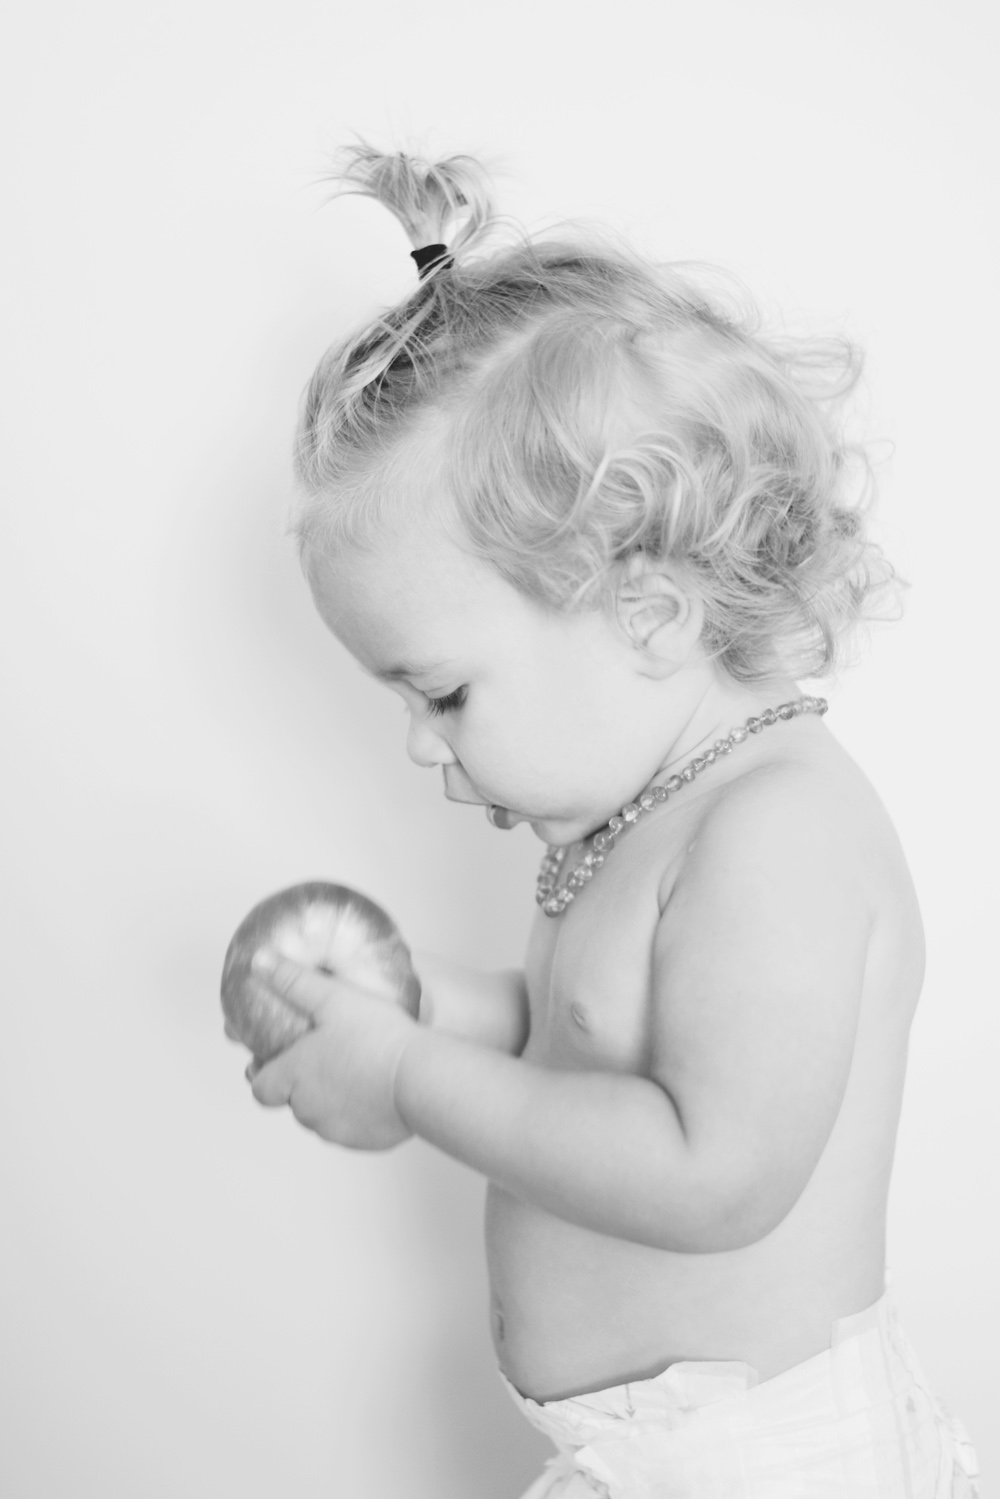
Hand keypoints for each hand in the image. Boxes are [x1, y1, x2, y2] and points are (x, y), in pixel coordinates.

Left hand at [248, 951, 416, 1149]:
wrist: (421, 1078)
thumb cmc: (378, 1037)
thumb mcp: (333, 997)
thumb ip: (293, 981)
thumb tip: (259, 961)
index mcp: (293, 1077)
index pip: (260, 1087)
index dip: (264, 1073)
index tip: (276, 1059)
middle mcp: (307, 1110)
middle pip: (292, 1101)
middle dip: (302, 1083)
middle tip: (326, 1056)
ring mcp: (335, 1130)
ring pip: (322, 1116)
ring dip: (329, 1099)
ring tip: (353, 1069)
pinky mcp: (363, 1141)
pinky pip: (351, 1127)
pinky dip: (356, 1113)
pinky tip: (375, 1089)